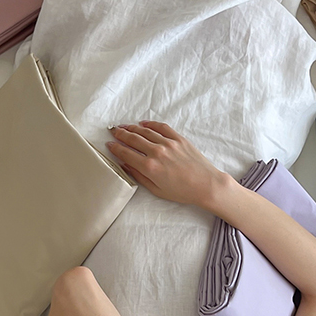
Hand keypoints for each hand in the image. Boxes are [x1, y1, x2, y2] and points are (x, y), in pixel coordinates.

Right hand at [106, 122, 226, 209]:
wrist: (206, 185)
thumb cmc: (183, 192)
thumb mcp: (157, 190)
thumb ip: (139, 176)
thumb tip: (126, 165)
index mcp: (149, 167)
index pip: (126, 153)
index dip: (115, 148)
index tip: (109, 144)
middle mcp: (157, 152)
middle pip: (133, 139)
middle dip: (120, 134)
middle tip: (113, 131)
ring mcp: (168, 143)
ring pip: (145, 131)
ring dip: (132, 128)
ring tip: (124, 126)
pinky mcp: (179, 139)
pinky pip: (161, 127)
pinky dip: (150, 124)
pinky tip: (143, 124)